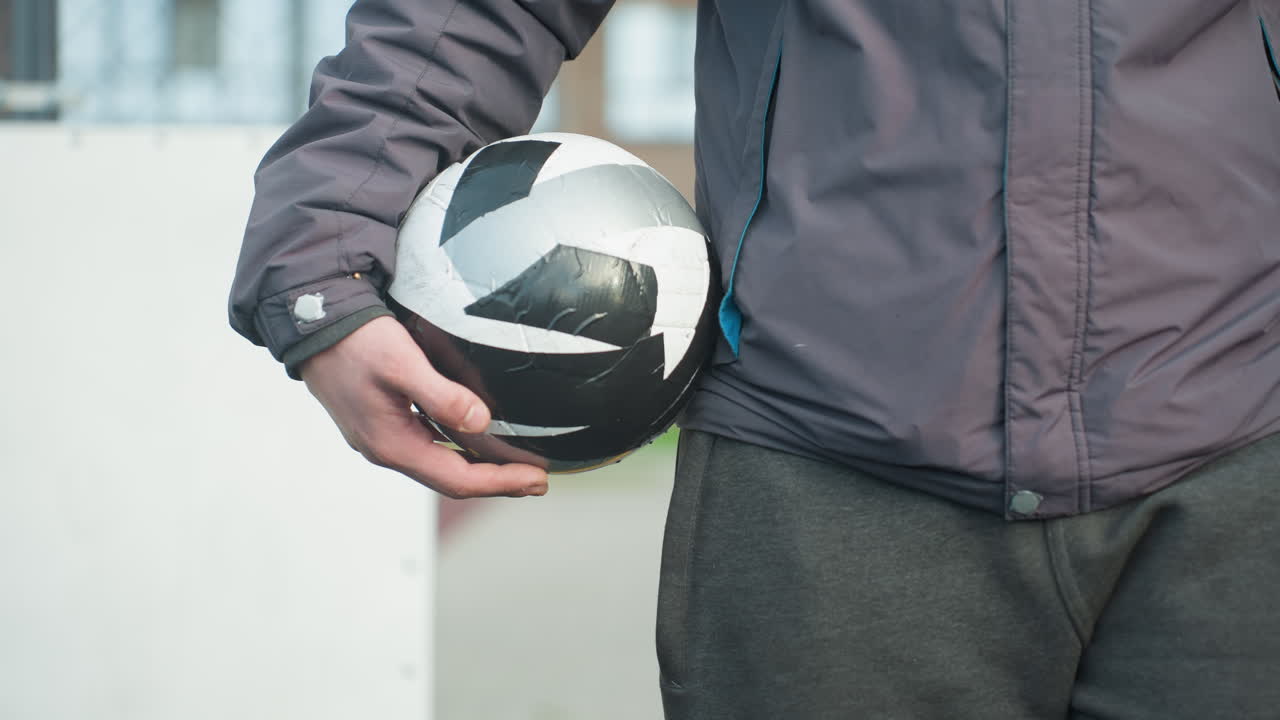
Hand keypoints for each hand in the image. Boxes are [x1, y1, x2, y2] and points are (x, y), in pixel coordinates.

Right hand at [299, 316, 548, 497]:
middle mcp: (387, 449)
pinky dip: (459, 447)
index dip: (501, 483)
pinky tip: (476, 437)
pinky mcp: (382, 419)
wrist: (312, 322)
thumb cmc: (355, 341)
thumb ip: (442, 396)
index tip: (538, 480)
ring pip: (441, 462)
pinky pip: (429, 443)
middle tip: (537, 480)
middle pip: (451, 478)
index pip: (458, 480)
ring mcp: (382, 436)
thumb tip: (481, 423)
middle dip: (496, 481)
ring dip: (479, 466)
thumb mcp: (402, 363)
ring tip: (515, 464)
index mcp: (392, 445)